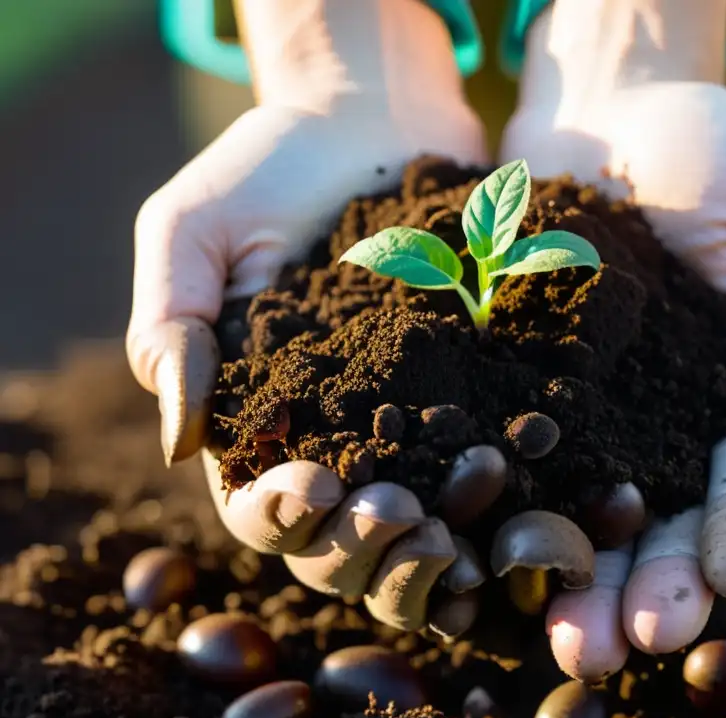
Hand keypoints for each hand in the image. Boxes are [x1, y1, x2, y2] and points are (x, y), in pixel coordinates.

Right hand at [127, 89, 488, 627]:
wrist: (376, 121)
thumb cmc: (270, 168)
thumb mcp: (193, 230)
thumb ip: (170, 329)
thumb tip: (178, 441)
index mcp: (255, 422)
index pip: (257, 509)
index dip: (280, 518)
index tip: (314, 487)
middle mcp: (332, 444)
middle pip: (338, 547)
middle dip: (361, 549)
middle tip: (398, 515)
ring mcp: (408, 430)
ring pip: (413, 534)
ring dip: (428, 549)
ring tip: (456, 523)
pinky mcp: (473, 404)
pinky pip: (485, 474)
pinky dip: (497, 504)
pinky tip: (515, 497)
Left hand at [500, 31, 725, 679]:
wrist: (602, 117)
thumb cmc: (713, 147)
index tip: (725, 577)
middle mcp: (662, 423)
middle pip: (660, 522)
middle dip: (645, 586)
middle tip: (619, 644)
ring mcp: (583, 414)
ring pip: (579, 515)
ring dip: (568, 580)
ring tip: (556, 638)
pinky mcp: (512, 391)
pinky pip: (501, 456)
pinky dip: (491, 511)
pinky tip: (472, 556)